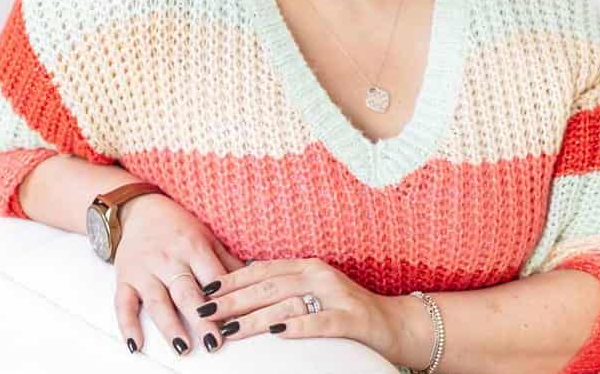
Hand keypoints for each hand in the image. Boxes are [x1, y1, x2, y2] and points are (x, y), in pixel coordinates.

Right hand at [112, 193, 246, 356]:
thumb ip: (226, 261)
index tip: (236, 320)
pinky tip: (134, 343)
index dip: (225, 298)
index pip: (212, 276)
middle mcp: (169, 259)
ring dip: (170, 325)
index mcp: (193, 247)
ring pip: (157, 301)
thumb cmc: (178, 226)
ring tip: (182, 346)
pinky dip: (128, 325)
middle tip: (214, 341)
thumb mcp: (206, 237)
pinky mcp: (125, 278)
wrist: (140, 209)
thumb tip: (251, 281)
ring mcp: (145, 270)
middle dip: (200, 318)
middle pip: (186, 292)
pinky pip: (123, 304)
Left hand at [190, 257, 401, 360]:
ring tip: (230, 329)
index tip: (205, 290)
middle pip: (267, 286)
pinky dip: (297, 325)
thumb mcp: (314, 293)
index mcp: (306, 267)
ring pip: (286, 302)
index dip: (232, 279)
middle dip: (233, 299)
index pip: (261, 270)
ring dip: (254, 316)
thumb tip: (245, 293)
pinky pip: (319, 321)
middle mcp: (318, 274)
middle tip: (206, 311)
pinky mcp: (350, 317)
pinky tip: (277, 332)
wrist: (393, 322)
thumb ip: (285, 288)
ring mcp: (335, 294)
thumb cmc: (347, 310)